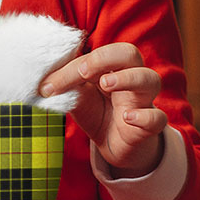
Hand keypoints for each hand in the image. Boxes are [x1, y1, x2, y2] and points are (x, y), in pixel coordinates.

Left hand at [39, 42, 166, 176]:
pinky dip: (145, 116)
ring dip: (128, 78)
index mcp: (112, 67)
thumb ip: (66, 86)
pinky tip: (127, 117)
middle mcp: (131, 78)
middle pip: (130, 53)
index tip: (49, 86)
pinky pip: (157, 117)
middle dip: (105, 58)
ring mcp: (143, 101)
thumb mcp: (78, 98)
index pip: (97, 55)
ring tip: (106, 84)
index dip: (73, 67)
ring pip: (150, 79)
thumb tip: (42, 81)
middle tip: (83, 72)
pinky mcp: (150, 126)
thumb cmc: (98, 113)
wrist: (115, 146)